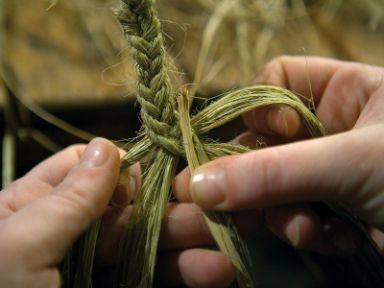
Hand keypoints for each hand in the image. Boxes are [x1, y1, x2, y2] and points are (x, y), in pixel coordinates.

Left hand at [0, 138, 233, 287]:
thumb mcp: (18, 246)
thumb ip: (68, 197)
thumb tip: (107, 145)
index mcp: (32, 209)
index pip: (83, 169)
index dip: (120, 168)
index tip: (156, 173)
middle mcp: (66, 235)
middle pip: (126, 210)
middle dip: (169, 209)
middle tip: (214, 210)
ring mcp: (91, 270)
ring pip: (145, 246)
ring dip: (184, 245)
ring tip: (222, 246)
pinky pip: (150, 280)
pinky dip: (181, 277)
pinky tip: (213, 273)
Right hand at [174, 56, 383, 255]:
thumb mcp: (352, 162)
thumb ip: (273, 172)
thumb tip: (199, 185)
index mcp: (343, 92)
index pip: (273, 83)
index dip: (256, 108)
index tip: (262, 137)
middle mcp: (329, 129)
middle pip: (262, 141)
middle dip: (255, 177)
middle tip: (238, 206)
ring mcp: (326, 172)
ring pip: (270, 184)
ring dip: (282, 212)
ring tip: (307, 229)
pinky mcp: (329, 211)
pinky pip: (291, 215)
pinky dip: (305, 232)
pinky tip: (335, 241)